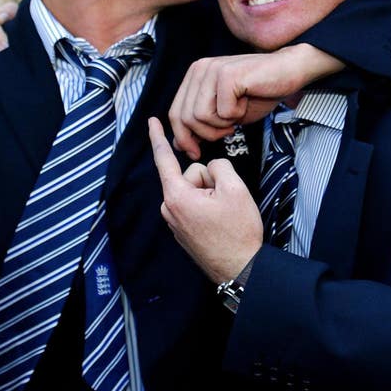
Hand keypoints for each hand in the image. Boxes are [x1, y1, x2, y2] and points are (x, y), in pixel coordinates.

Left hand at [148, 117, 262, 282]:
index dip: (158, 136)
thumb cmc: (237, 232)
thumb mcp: (235, 188)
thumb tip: (211, 169)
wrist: (240, 269)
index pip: (164, 158)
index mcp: (176, 196)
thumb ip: (219, 166)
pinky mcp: (183, 230)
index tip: (151, 120)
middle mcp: (169, 208)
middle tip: (226, 202)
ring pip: (195, 190)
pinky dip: (209, 207)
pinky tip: (220, 223)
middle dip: (210, 181)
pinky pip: (195, 205)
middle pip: (190, 175)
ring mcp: (175, 221)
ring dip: (211, 196)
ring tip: (224, 216)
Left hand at [169, 43, 343, 158]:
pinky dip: (235, 116)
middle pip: (183, 117)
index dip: (183, 137)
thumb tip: (179, 144)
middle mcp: (199, 69)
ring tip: (236, 117)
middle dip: (204, 134)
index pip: (175, 113)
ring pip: (199, 116)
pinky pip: (222, 111)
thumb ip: (202, 124)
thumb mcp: (225, 114)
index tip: (195, 151)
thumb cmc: (260, 92)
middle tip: (226, 132)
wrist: (289, 71)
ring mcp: (212, 70)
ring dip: (220, 125)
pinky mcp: (227, 75)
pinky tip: (245, 105)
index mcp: (195, 76)